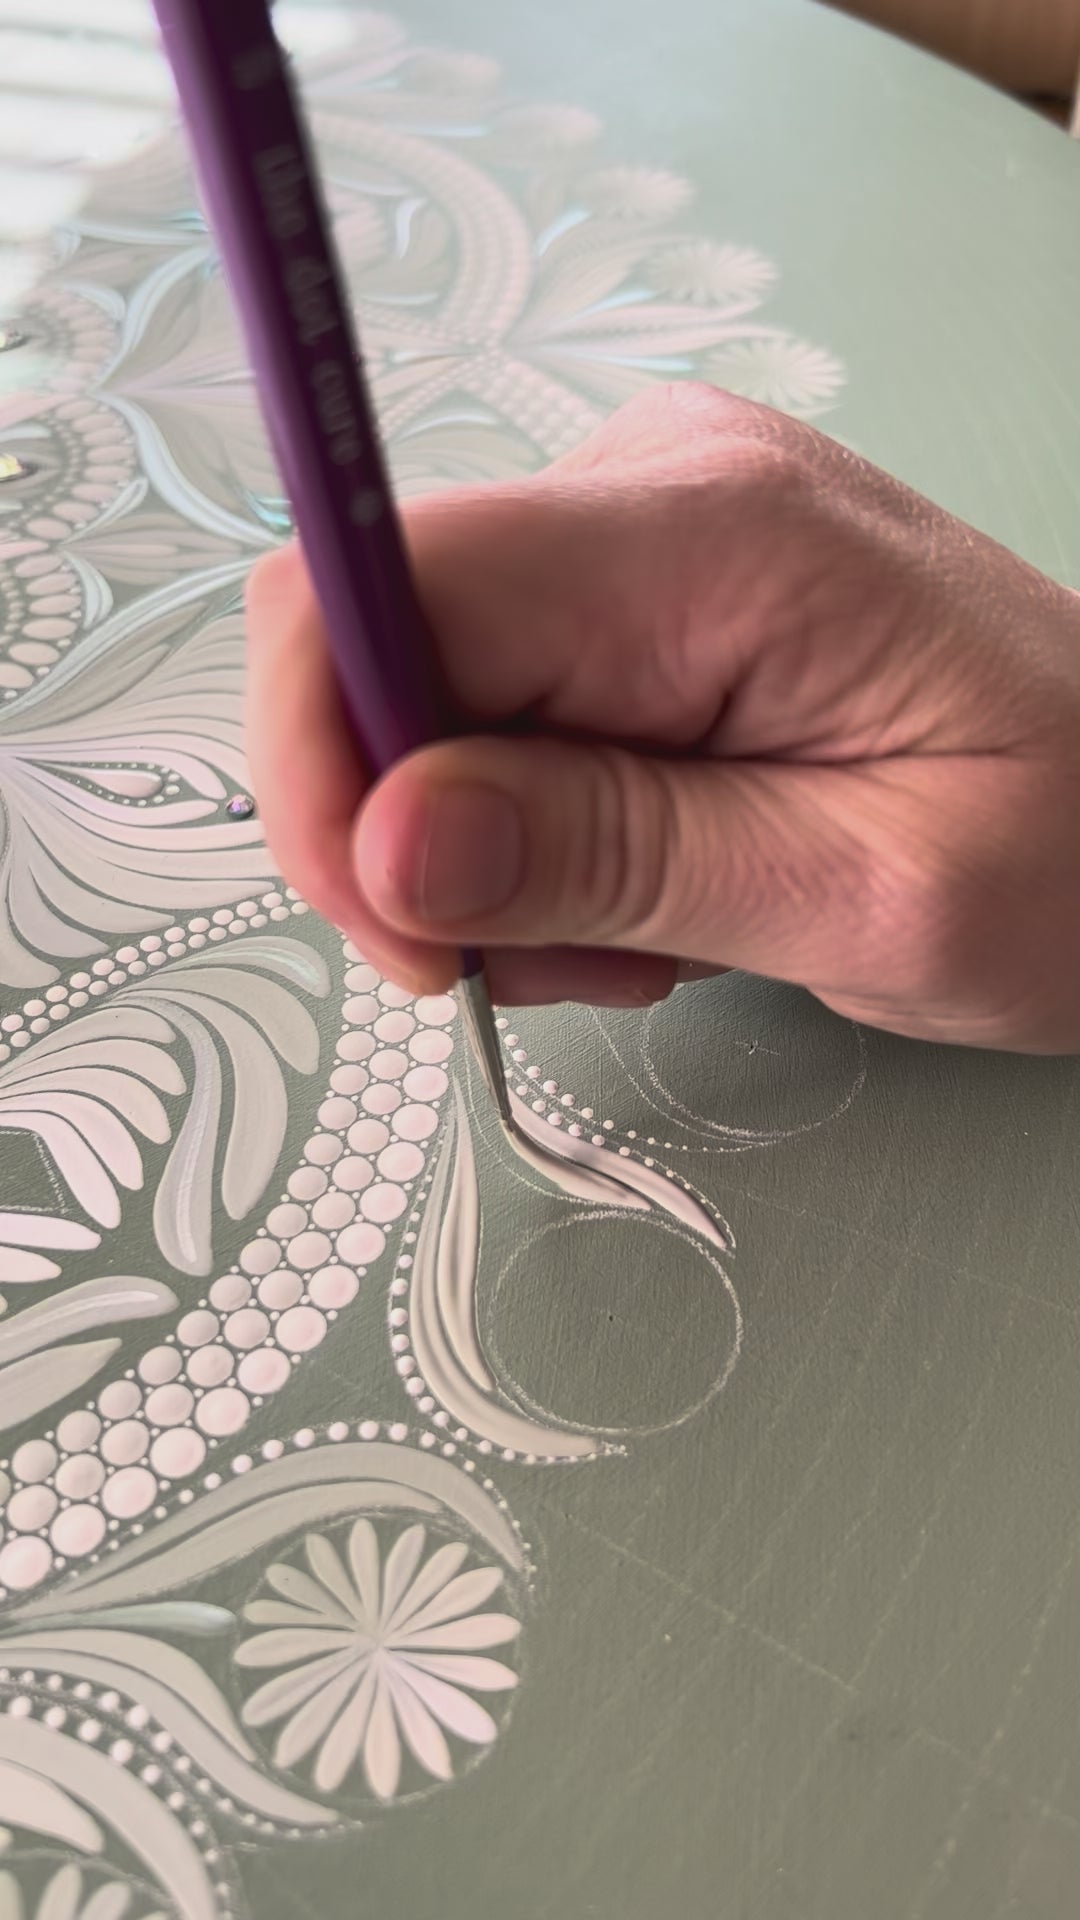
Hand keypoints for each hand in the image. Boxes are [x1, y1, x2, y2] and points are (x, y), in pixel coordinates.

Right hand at [245, 383, 1079, 1051]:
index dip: (329, 760)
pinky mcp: (635, 594)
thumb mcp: (871, 898)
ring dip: (493, 858)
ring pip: (425, 698)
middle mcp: (652, 485)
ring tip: (655, 933)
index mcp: (717, 532)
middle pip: (381, 644)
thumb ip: (627, 860)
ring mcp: (639, 531)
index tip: (407, 934)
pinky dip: (532, 834)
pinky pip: (493, 712)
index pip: (385, 582)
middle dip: (421, 842)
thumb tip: (385, 840)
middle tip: (569, 961)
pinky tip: (655, 885)